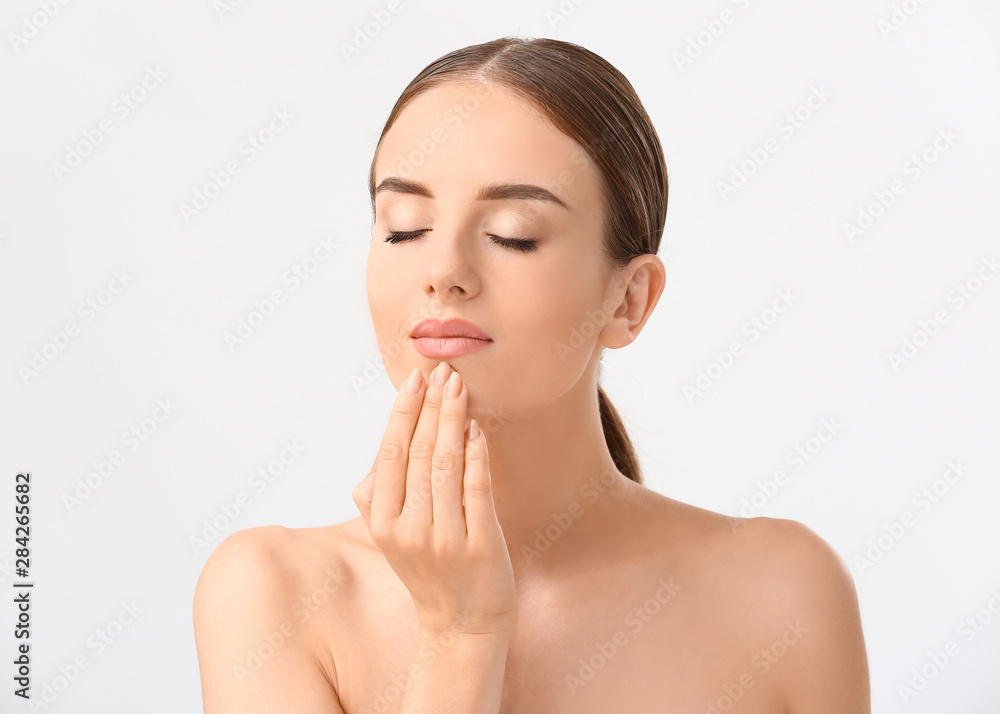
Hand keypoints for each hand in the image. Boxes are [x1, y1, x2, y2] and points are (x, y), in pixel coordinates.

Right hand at [353, 361, 516, 636]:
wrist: (461, 626)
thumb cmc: (429, 569)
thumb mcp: (392, 535)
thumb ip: (382, 492)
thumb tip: (390, 439)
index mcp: (382, 522)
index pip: (390, 454)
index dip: (402, 412)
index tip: (414, 378)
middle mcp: (408, 530)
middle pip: (418, 453)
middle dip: (431, 406)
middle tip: (443, 371)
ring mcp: (444, 540)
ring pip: (445, 466)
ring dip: (452, 420)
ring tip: (460, 387)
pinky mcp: (479, 547)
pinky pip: (476, 491)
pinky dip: (476, 456)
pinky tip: (477, 429)